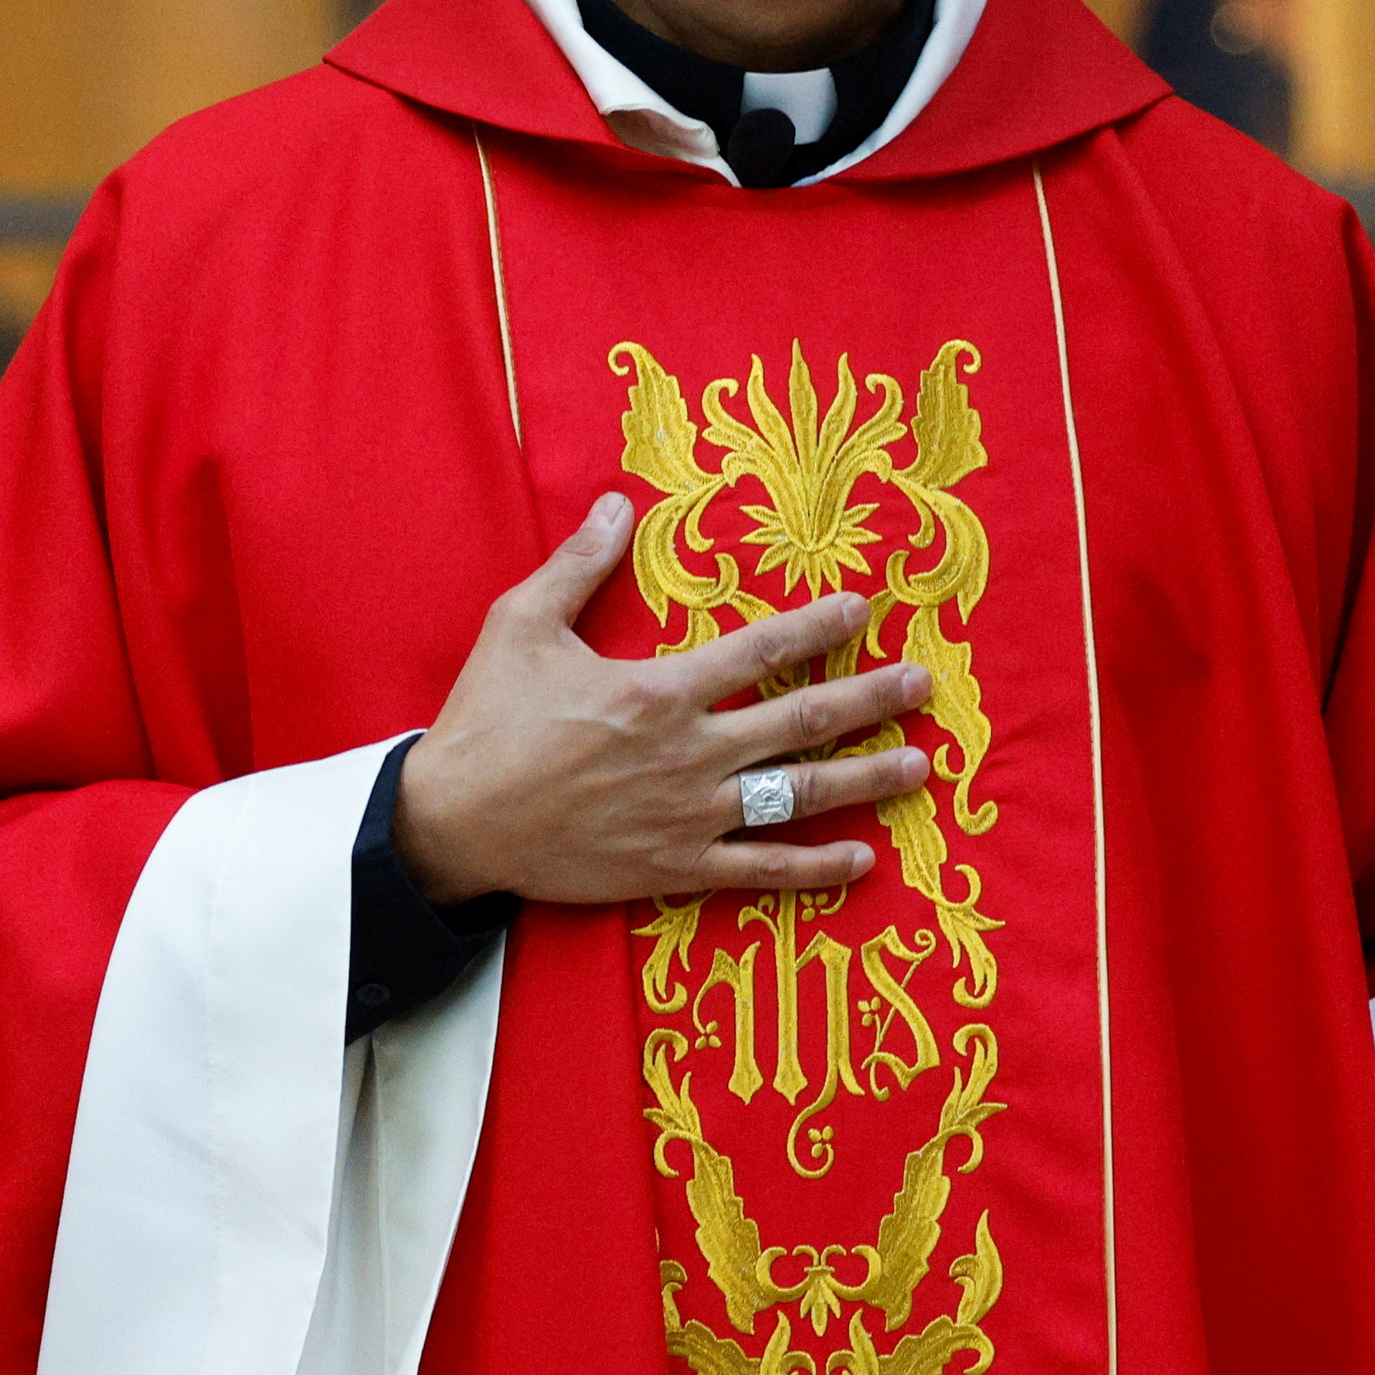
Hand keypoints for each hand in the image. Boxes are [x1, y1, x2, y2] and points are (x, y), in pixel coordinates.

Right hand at [390, 493, 936, 911]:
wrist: (453, 822)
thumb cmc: (487, 720)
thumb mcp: (522, 625)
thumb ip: (579, 564)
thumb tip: (619, 504)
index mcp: (659, 691)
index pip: (760, 650)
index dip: (817, 627)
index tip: (864, 609)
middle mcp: (689, 753)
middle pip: (801, 722)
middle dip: (869, 700)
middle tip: (921, 685)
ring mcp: (689, 816)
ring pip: (797, 796)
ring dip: (864, 779)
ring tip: (918, 764)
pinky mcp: (675, 868)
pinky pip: (760, 871)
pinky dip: (816, 869)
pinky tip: (863, 860)